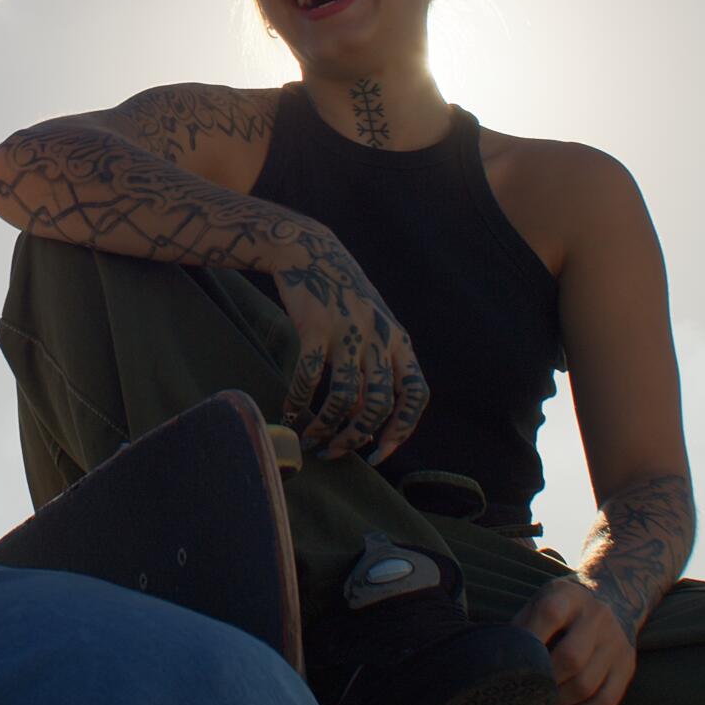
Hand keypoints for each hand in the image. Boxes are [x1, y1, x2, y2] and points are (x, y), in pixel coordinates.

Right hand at [272, 231, 428, 460]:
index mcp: (398, 341)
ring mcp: (349, 332)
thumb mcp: (371, 329)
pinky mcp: (316, 328)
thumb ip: (376, 370)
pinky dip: (298, 402)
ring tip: (311, 439)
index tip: (379, 453)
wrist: (310, 251)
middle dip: (357, 437)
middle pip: (380, 404)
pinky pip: (309, 378)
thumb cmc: (342, 297)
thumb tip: (369, 425)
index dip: (402, 429)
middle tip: (336, 451)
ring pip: (346, 398)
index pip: (416, 394)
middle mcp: (380, 338)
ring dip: (327, 427)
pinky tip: (289, 413)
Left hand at [520, 575, 637, 704]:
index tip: (509, 664)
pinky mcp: (627, 667)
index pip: (549, 615)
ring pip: (587, 685)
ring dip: (557, 704)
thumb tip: (498, 662)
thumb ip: (522, 625)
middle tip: (522, 695)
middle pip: (571, 658)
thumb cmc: (565, 605)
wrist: (616, 595)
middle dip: (543, 682)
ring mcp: (616, 644)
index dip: (528, 642)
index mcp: (570, 597)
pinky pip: (605, 702)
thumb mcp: (542, 600)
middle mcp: (598, 619)